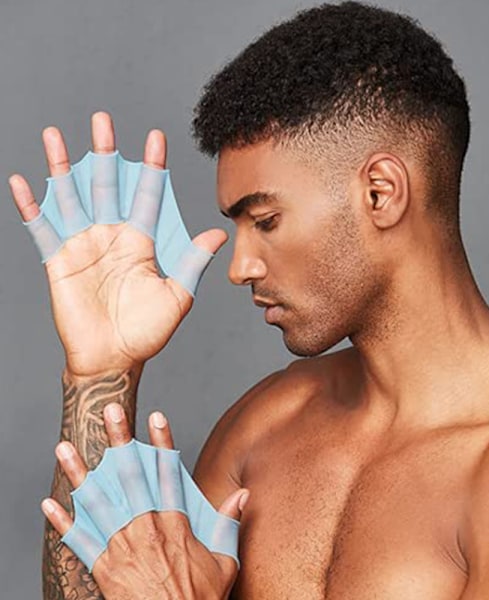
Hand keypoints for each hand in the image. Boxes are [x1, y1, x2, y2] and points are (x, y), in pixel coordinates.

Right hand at [9, 112, 227, 377]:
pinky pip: (42, 229)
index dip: (151, 167)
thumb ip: (193, 262)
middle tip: (103, 119)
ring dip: (63, 167)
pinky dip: (32, 207)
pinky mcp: (59, 261)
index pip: (147, 195)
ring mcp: (83, 245)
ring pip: (71, 197)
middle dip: (105, 152)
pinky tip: (23, 182)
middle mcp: (112, 236)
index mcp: (141, 241)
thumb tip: (219, 233)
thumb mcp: (178, 295)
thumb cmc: (148, 330)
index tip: (156, 137)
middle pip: (107, 185)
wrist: (115, 357)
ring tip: (55, 135)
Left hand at [42, 404, 248, 599]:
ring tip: (64, 448)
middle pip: (130, 476)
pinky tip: (48, 503)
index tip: (155, 416)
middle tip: (109, 412)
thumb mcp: (224, 563)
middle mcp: (146, 529)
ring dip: (80, 473)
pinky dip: (63, 522)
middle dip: (119, 441)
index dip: (162, 442)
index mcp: (176, 525)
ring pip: (98, 502)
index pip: (168, 473)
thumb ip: (228, 524)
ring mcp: (122, 548)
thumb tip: (243, 494)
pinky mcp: (103, 570)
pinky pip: (79, 542)